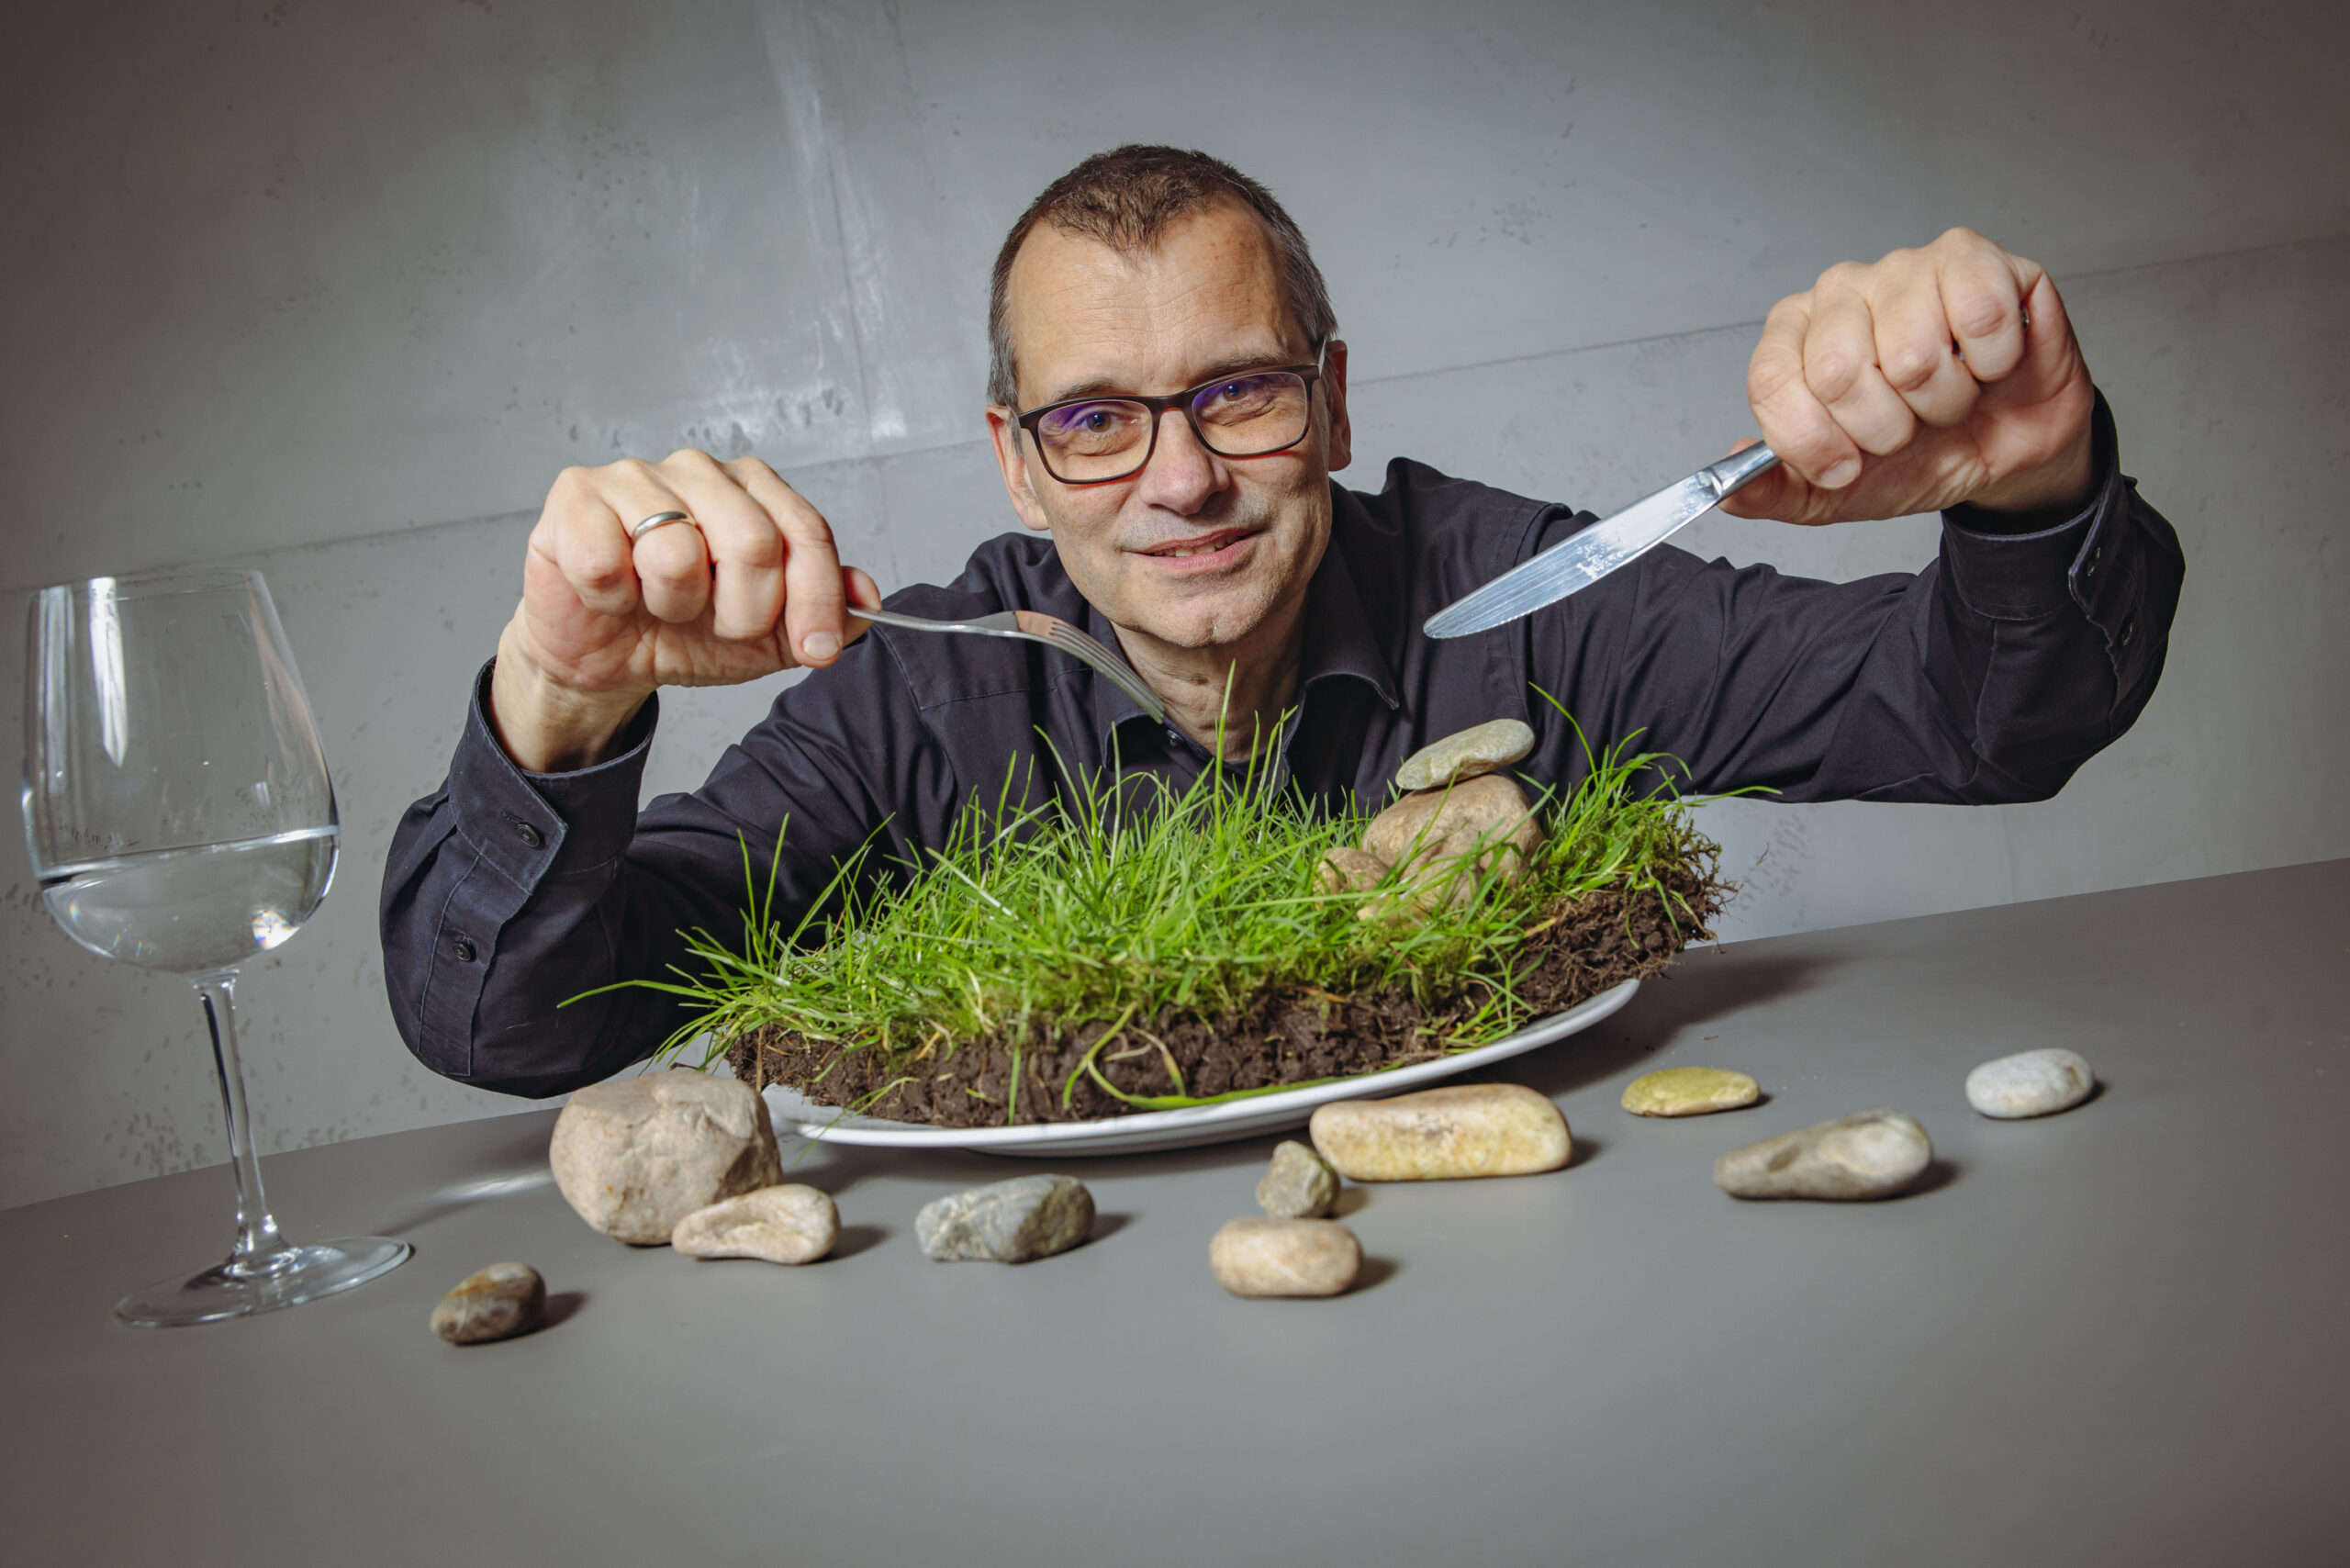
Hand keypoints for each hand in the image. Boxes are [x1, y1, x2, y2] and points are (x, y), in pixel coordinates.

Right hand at [489, 450, 880, 771]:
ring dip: (671, 605)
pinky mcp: (576, 495)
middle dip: (744, 612)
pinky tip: (612, 592)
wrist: (604, 656)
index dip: (816, 600)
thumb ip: (822, 612)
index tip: (818, 651)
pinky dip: (612, 597)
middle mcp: (699, 471)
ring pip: (676, 553)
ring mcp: (635, 476)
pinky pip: (607, 562)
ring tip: (656, 602)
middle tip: (718, 626)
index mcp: (755, 491)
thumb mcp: (767, 636)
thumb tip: (867, 597)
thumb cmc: (683, 631)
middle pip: (753, 541)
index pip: (805, 533)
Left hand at [1722, 228, 2096, 526]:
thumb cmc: (1920, 452)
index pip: (1773, 382)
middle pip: (1838, 372)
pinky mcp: (1975, 261)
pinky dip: (1993, 361)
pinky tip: (1987, 362)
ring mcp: (1906, 269)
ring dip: (1945, 400)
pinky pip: (1979, 317)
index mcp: (1795, 338)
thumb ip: (1773, 491)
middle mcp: (1842, 293)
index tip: (1845, 465)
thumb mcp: (1834, 493)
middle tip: (1908, 424)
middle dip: (1884, 427)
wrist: (2006, 447)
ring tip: (1951, 394)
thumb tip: (1730, 490)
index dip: (1812, 440)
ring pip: (1914, 354)